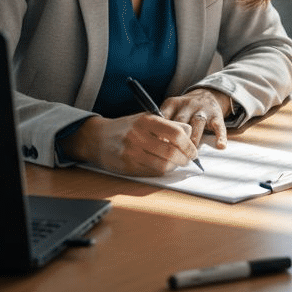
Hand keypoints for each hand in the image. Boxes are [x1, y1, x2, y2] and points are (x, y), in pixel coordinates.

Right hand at [61, 113, 200, 176]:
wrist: (98, 138)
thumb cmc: (127, 128)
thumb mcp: (145, 118)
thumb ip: (167, 125)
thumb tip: (189, 133)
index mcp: (145, 121)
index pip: (176, 133)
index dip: (189, 144)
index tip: (194, 150)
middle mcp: (138, 136)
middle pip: (171, 152)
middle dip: (185, 158)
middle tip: (188, 159)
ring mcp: (131, 153)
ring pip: (163, 165)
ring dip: (174, 166)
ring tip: (176, 163)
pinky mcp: (127, 166)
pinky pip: (152, 172)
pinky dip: (161, 170)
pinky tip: (162, 166)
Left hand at [159, 88, 229, 151]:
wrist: (206, 94)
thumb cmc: (183, 110)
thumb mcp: (170, 110)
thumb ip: (163, 124)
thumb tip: (156, 145)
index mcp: (172, 103)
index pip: (164, 116)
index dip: (160, 131)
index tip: (157, 145)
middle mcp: (187, 104)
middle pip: (181, 121)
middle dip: (177, 138)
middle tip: (172, 154)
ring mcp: (203, 109)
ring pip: (198, 123)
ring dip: (194, 139)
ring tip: (191, 155)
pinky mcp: (216, 116)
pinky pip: (219, 126)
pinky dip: (220, 136)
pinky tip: (220, 146)